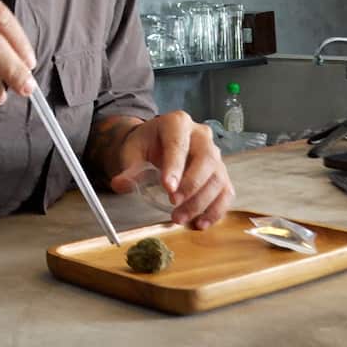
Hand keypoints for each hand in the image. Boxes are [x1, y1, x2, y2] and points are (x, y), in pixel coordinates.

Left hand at [107, 111, 233, 229]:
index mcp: (177, 123)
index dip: (175, 167)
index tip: (168, 188)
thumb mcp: (133, 151)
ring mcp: (215, 153)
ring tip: (180, 218)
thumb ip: (129, 168)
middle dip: (191, 186)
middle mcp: (201, 135)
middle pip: (206, 160)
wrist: (156, 144)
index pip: (179, 144)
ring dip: (201, 203)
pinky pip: (225, 192)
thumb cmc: (145, 145)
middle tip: (173, 205)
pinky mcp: (221, 173)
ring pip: (218, 178)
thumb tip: (120, 185)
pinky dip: (215, 210)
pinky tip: (200, 223)